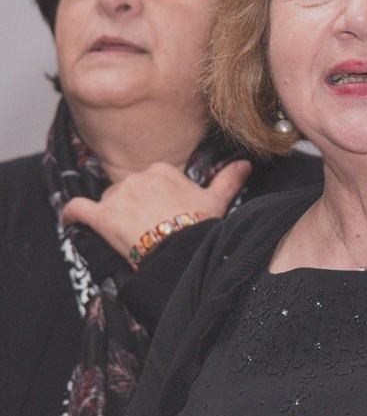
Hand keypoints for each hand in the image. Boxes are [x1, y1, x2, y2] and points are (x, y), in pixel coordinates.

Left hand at [62, 159, 251, 259]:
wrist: (182, 251)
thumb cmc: (200, 227)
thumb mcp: (216, 202)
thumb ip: (228, 180)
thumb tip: (245, 164)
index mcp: (162, 171)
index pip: (149, 181)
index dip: (153, 199)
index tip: (160, 216)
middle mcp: (137, 177)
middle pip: (127, 191)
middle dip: (133, 209)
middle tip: (146, 232)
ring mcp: (117, 196)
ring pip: (108, 202)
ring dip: (112, 217)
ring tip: (125, 238)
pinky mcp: (100, 216)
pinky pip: (77, 209)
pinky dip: (72, 214)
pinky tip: (71, 219)